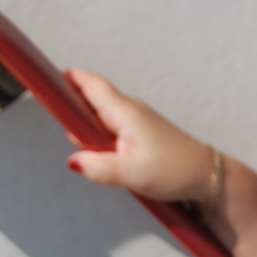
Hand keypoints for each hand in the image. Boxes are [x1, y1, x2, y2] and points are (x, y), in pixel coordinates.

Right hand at [64, 69, 210, 203]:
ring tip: (83, 145)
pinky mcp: (143, 134)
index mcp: (124, 112)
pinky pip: (115, 129)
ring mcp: (138, 122)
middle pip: (93, 99)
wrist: (207, 177)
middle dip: (73, 109)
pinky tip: (103, 155)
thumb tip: (73, 161)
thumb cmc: (175, 170)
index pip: (91, 84)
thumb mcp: (129, 173)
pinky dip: (102, 137)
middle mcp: (131, 111)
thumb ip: (97, 167)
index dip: (69, 78)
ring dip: (88, 127)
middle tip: (59, 121)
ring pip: (103, 116)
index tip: (49, 78)